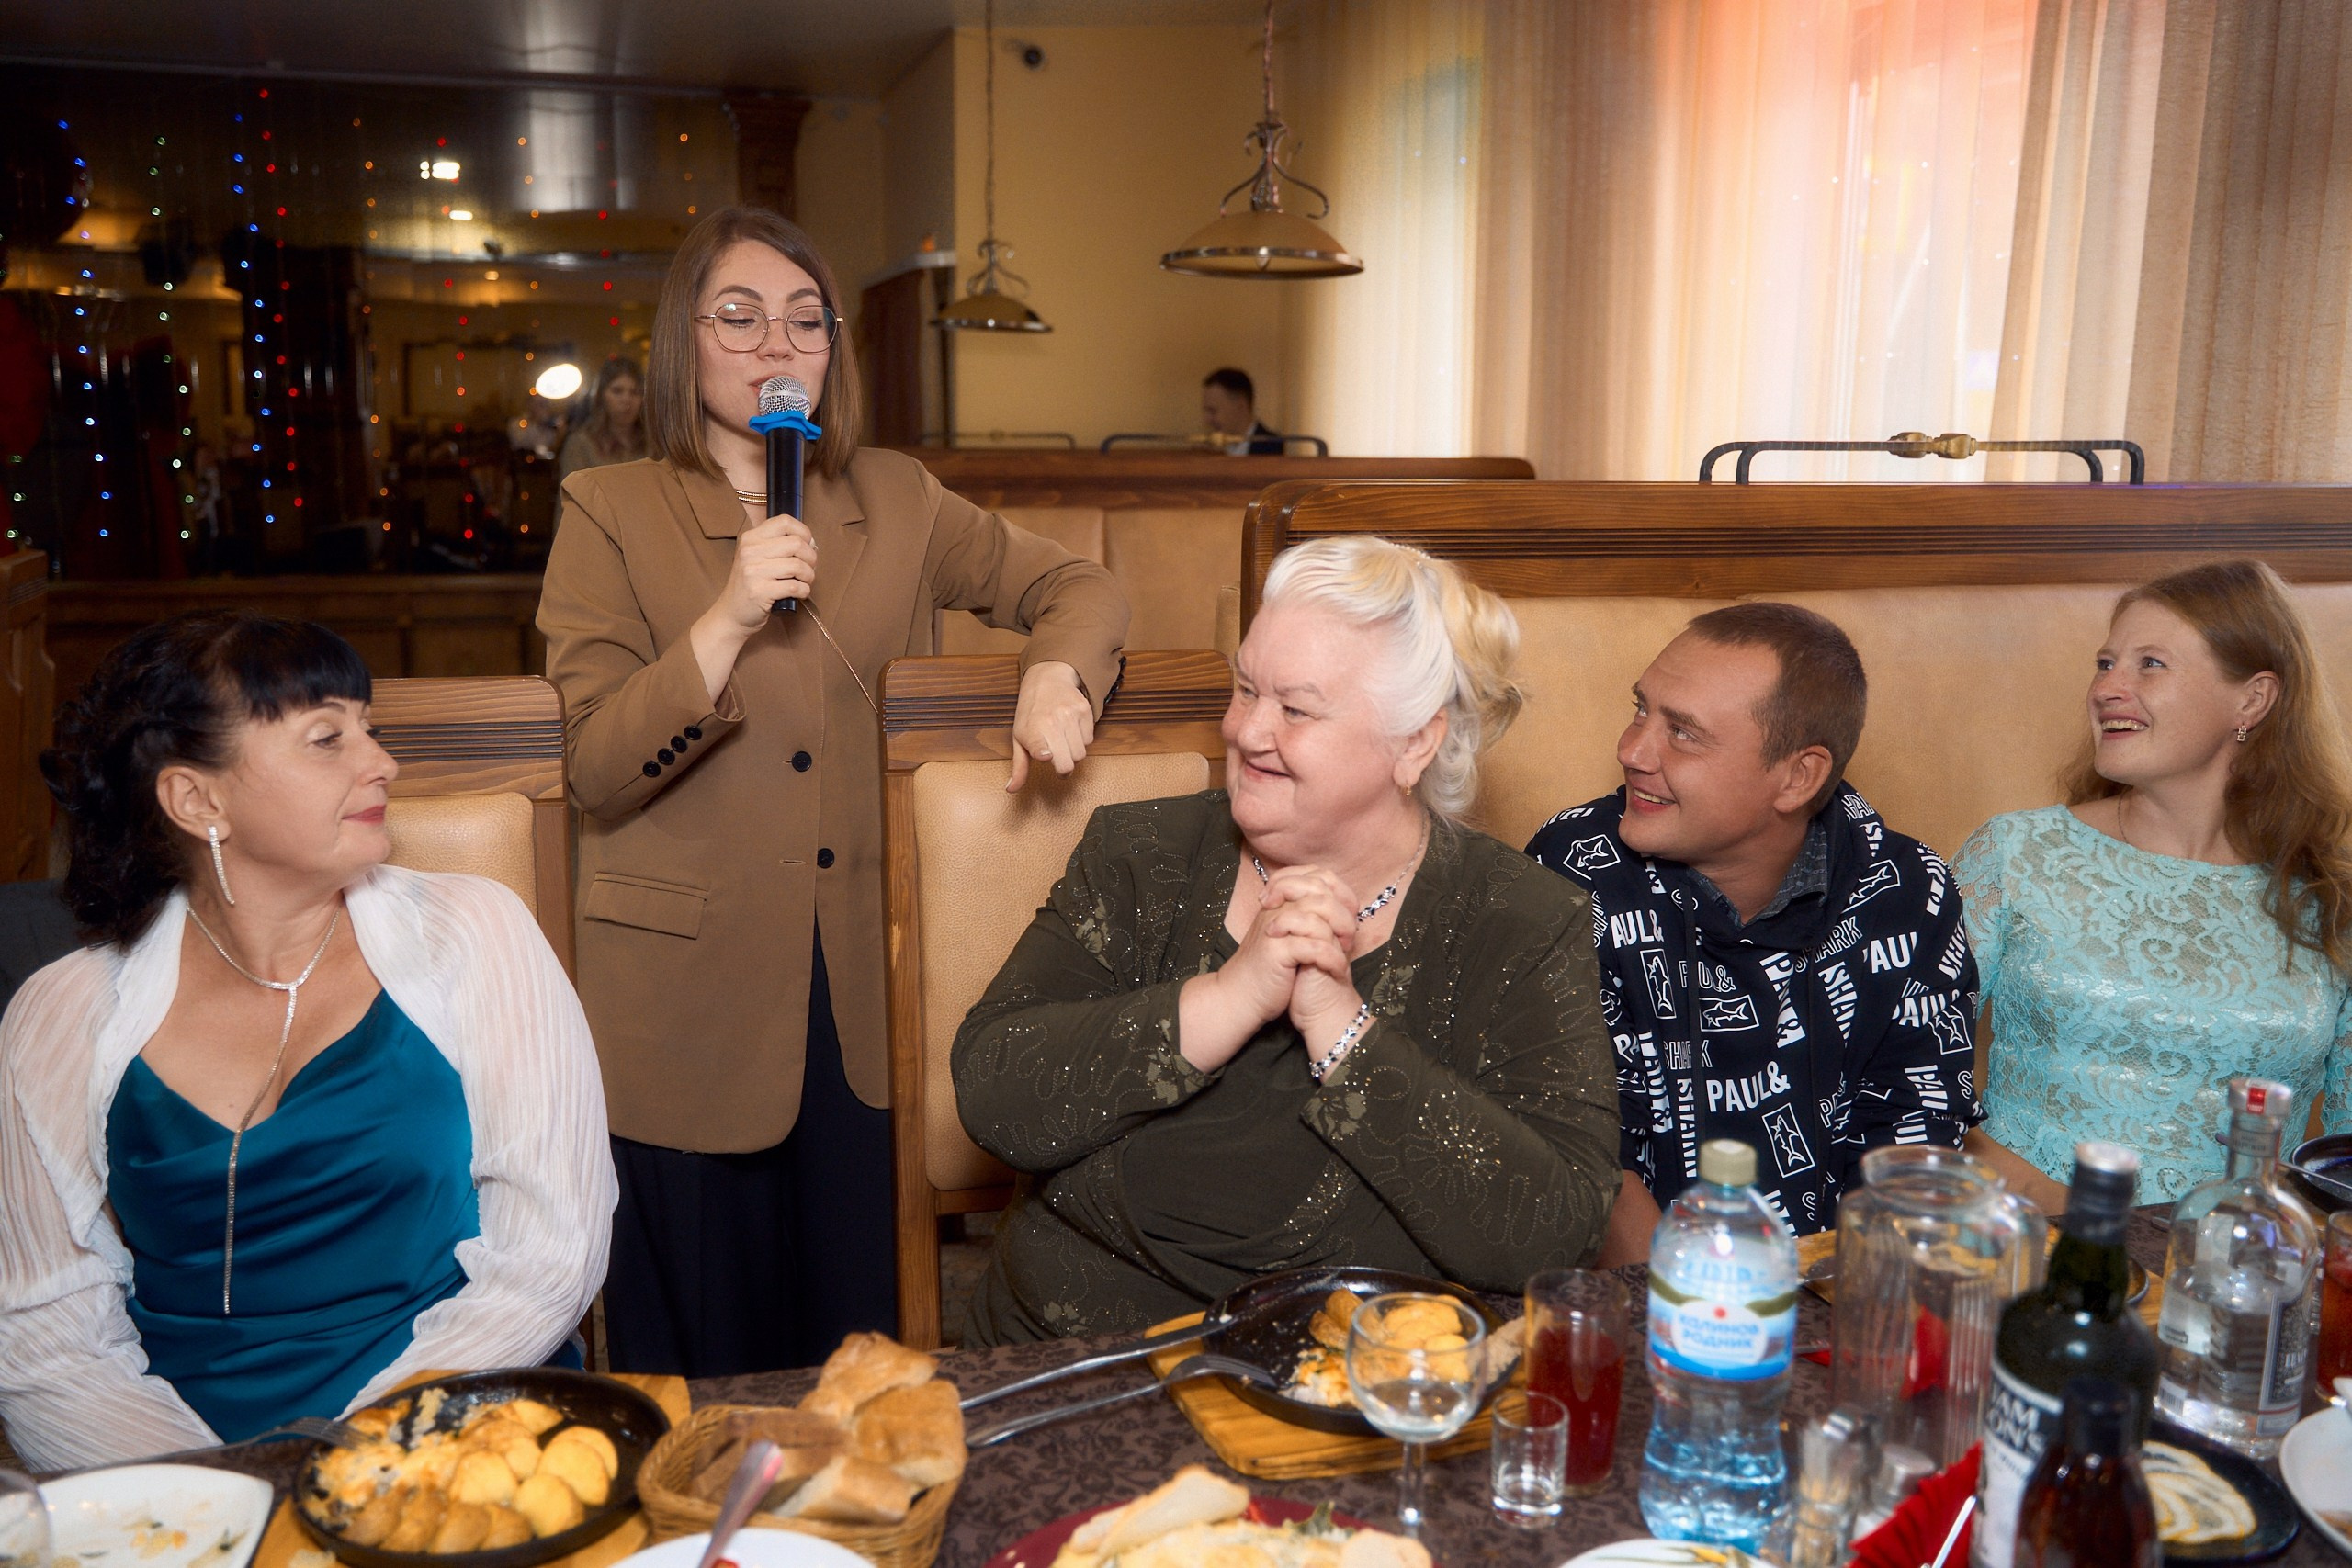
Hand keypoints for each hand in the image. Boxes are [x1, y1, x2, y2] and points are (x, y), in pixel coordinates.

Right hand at [709, 512, 816, 632]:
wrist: (731, 613)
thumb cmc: (751, 584)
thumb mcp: (756, 557)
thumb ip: (779, 545)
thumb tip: (812, 543)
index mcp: (750, 538)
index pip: (784, 521)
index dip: (803, 533)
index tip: (807, 546)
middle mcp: (749, 551)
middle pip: (796, 544)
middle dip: (811, 558)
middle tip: (808, 569)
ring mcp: (753, 572)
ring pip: (798, 566)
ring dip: (809, 576)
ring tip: (804, 582)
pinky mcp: (760, 592)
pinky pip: (795, 586)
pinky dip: (804, 591)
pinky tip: (799, 593)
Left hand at [1007, 661, 1094, 791]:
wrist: (1047, 679)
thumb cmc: (1031, 713)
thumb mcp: (1019, 738)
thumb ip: (1019, 766)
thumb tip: (1012, 789)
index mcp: (1031, 730)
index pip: (1039, 745)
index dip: (1043, 752)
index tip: (1045, 755)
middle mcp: (1051, 722)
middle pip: (1069, 762)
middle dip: (1064, 767)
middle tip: (1058, 761)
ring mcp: (1070, 715)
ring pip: (1081, 753)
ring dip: (1073, 753)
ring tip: (1063, 741)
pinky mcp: (1085, 710)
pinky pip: (1089, 739)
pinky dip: (1082, 740)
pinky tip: (1071, 730)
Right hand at [1177, 864, 1355, 1073]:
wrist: (1240, 996)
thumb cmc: (1269, 968)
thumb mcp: (1288, 935)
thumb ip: (1308, 916)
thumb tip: (1344, 905)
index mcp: (1280, 900)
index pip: (1317, 875)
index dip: (1341, 892)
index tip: (1349, 916)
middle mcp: (1276, 907)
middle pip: (1320, 889)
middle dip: (1344, 912)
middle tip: (1349, 937)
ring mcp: (1275, 927)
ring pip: (1318, 912)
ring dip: (1341, 931)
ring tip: (1345, 950)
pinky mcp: (1276, 951)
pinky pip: (1314, 945)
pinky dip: (1332, 957)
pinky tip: (1338, 968)